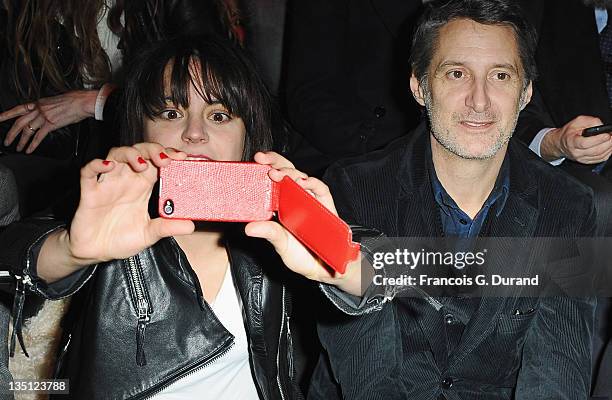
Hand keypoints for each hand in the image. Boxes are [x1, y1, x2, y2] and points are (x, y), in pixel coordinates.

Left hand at [0, 90, 97, 153]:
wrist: (82, 102)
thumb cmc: (74, 100)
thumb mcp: (56, 100)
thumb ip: (47, 107)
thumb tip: (46, 112)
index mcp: (39, 102)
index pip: (19, 109)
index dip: (7, 114)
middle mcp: (39, 109)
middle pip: (19, 122)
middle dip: (11, 133)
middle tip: (6, 140)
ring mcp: (44, 117)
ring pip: (27, 131)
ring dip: (21, 141)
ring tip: (18, 148)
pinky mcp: (51, 124)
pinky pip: (39, 137)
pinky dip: (33, 144)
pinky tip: (29, 150)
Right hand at [38, 143, 194, 282]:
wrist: (96, 252)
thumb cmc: (121, 239)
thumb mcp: (149, 234)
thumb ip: (167, 227)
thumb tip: (190, 225)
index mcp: (142, 187)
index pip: (157, 162)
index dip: (168, 155)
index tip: (182, 157)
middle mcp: (126, 181)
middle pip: (139, 152)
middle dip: (152, 150)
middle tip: (165, 160)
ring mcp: (107, 184)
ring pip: (116, 155)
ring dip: (130, 154)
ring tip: (142, 165)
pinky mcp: (89, 193)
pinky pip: (88, 171)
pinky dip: (96, 164)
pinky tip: (108, 166)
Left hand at [244, 152, 362, 295]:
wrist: (324, 268)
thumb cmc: (302, 256)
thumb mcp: (282, 245)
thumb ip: (269, 234)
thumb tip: (249, 228)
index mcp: (281, 204)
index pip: (273, 179)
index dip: (267, 165)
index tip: (257, 159)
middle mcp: (295, 199)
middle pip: (287, 172)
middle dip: (276, 162)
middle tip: (264, 162)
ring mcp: (311, 200)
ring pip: (301, 177)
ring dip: (291, 173)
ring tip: (279, 175)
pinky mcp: (326, 205)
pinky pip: (321, 190)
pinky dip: (313, 184)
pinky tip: (304, 182)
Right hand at [540, 115, 611, 163]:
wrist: (561, 143)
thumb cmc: (569, 132)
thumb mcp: (577, 121)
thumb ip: (590, 121)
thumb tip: (602, 126)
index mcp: (571, 142)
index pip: (585, 143)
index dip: (598, 139)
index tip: (606, 134)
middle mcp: (576, 152)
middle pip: (595, 150)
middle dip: (608, 143)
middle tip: (611, 136)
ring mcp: (581, 158)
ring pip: (600, 156)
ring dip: (609, 148)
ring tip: (611, 140)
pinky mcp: (586, 161)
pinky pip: (601, 159)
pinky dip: (608, 153)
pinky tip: (609, 146)